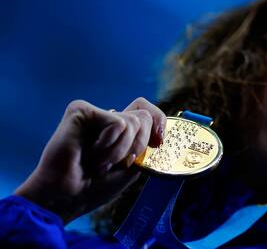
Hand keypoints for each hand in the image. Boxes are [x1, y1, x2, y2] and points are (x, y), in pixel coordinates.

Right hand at [15, 97, 165, 223]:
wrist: (66, 198)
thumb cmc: (94, 188)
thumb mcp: (131, 168)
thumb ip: (145, 146)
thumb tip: (156, 126)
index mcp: (117, 131)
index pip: (145, 109)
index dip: (158, 121)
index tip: (158, 143)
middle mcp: (105, 119)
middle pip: (144, 116)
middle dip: (138, 145)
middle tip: (117, 164)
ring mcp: (94, 114)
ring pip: (133, 122)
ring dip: (120, 151)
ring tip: (99, 163)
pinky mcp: (81, 111)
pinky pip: (117, 123)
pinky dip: (109, 145)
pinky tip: (90, 153)